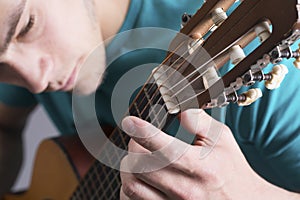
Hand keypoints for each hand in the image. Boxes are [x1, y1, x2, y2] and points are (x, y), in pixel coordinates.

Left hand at [119, 109, 298, 199]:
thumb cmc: (230, 170)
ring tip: (139, 158)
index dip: (143, 132)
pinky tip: (141, 178)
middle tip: (140, 140)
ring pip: (132, 185)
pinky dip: (130, 187)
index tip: (130, 121)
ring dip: (129, 167)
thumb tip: (178, 108)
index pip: (166, 149)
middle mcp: (184, 188)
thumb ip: (199, 121)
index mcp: (200, 166)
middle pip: (140, 166)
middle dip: (134, 147)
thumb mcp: (222, 140)